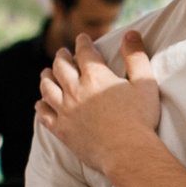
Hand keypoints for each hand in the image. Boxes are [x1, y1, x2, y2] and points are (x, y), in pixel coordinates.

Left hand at [37, 29, 160, 177]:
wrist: (128, 153)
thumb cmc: (140, 119)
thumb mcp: (145, 83)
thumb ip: (136, 56)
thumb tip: (131, 33)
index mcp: (96, 77)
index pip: (84, 52)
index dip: (83, 42)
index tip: (82, 39)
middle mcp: (76, 91)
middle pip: (61, 67)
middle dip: (61, 57)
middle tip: (62, 53)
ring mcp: (65, 111)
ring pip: (48, 88)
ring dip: (46, 77)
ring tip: (46, 73)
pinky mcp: (62, 130)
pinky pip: (44, 115)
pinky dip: (41, 107)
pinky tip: (40, 104)